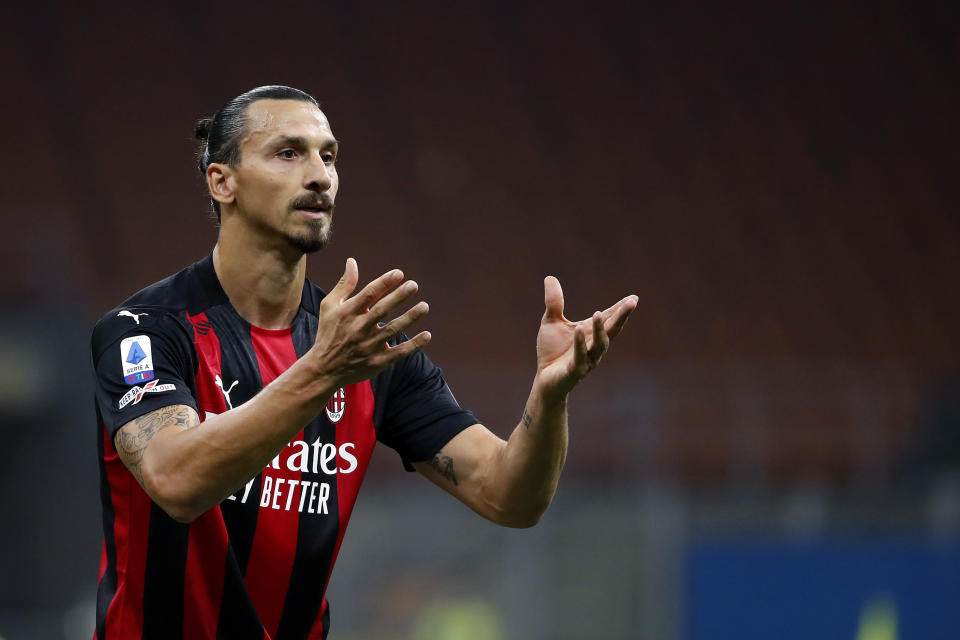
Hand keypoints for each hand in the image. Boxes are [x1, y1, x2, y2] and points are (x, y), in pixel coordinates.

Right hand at [309, 258, 430, 387]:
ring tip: (424, 306)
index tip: (399, 273)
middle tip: (414, 285)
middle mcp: (359, 328)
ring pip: (393, 330)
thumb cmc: (328, 332)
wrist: (324, 369)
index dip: (384, 282)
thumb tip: (352, 261)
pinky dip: (413, 345)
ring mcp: (369, 346)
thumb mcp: (330, 306)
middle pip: (382, 310)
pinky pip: (398, 352)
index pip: (368, 294)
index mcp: (348, 313)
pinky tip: (427, 335)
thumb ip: (344, 284)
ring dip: (410, 318)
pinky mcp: (377, 362)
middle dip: (399, 297)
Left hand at [535, 276, 636, 400]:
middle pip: (611, 329)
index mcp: (591, 332)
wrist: (544, 379)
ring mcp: (586, 359)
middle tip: (632, 302)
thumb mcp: (551, 321)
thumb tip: (550, 277)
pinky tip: (579, 329)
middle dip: (621, 316)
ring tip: (598, 313)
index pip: (609, 318)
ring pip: (599, 344)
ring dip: (600, 329)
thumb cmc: (552, 351)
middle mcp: (593, 345)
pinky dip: (580, 343)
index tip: (634, 297)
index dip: (621, 309)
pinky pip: (579, 357)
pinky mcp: (575, 370)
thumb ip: (554, 302)